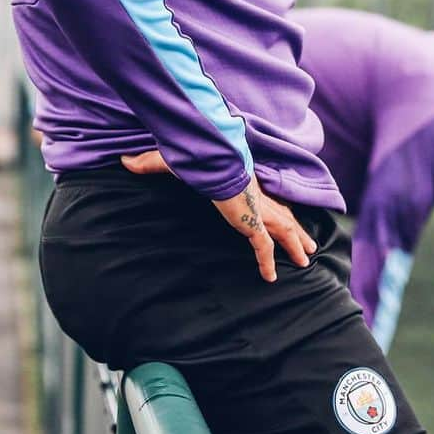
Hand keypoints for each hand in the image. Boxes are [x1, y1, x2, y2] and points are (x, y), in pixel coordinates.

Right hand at [121, 152, 317, 281]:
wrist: (213, 158)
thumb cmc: (199, 156)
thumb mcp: (174, 162)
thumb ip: (151, 163)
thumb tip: (124, 161)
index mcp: (244, 182)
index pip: (265, 196)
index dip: (276, 206)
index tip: (284, 214)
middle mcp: (257, 197)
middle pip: (283, 215)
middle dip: (297, 230)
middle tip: (309, 244)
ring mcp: (258, 211)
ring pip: (283, 231)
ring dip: (295, 244)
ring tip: (306, 259)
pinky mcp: (253, 222)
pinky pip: (263, 247)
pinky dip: (267, 261)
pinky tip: (270, 277)